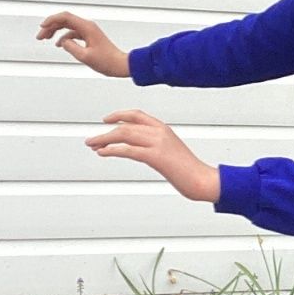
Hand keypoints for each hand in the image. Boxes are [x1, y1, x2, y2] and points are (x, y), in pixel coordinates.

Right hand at [38, 12, 128, 77]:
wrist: (120, 65)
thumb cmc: (107, 61)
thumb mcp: (85, 57)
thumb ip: (71, 47)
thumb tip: (62, 42)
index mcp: (87, 27)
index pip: (65, 17)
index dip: (51, 20)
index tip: (42, 27)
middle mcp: (87, 26)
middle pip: (64, 20)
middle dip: (50, 26)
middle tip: (40, 36)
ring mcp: (89, 31)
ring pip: (68, 26)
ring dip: (55, 31)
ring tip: (45, 38)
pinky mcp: (89, 37)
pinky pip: (73, 33)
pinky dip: (64, 37)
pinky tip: (59, 44)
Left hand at [86, 110, 220, 202]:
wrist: (201, 179)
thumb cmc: (188, 169)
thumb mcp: (171, 151)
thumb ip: (156, 145)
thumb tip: (139, 149)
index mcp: (164, 129)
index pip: (137, 115)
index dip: (119, 115)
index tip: (106, 120)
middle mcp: (160, 132)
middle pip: (126, 126)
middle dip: (105, 132)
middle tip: (91, 140)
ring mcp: (158, 143)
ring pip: (124, 135)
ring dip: (104, 139)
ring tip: (92, 145)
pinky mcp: (156, 157)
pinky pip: (128, 150)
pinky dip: (112, 150)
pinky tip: (103, 153)